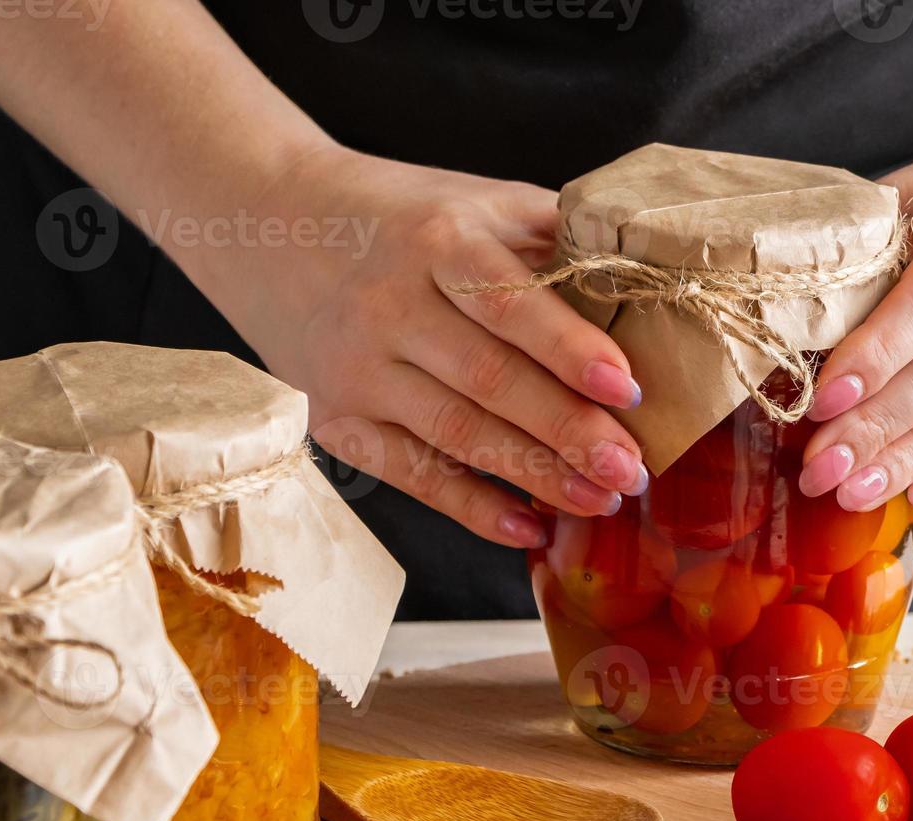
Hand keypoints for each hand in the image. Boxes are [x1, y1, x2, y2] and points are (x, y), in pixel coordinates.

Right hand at [190, 147, 646, 548]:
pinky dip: (471, 507)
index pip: (508, 302)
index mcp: (437, 241)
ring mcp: (356, 368)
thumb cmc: (402, 216)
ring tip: (600, 501)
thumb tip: (646, 285)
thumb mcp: (477, 199)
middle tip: (632, 470)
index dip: (569, 348)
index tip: (628, 388)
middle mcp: (389, 306)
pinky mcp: (337, 419)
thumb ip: (551, 237)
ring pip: (455, 433)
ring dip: (534, 475)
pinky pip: (412, 473)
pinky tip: (527, 528)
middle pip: (488, 380)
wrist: (267, 221)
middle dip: (568, 431)